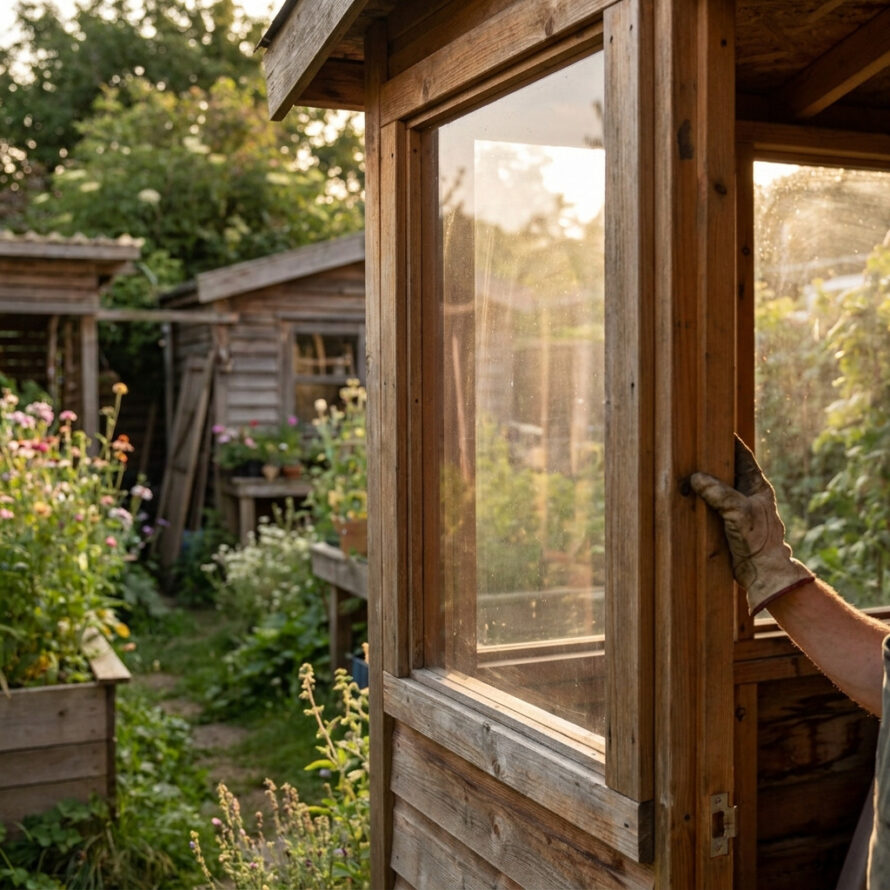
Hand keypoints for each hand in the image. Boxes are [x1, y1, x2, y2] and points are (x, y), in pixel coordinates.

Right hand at [690, 436, 813, 614]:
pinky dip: (697, 499)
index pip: (742, 455)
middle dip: (709, 460)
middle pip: (726, 469)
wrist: (761, 572)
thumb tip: (696, 478)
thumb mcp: (738, 511)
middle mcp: (746, 494)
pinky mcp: (724, 522)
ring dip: (701, 481)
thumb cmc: (758, 540)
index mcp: (757, 485)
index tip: (714, 428)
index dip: (729, 441)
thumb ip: (718, 492)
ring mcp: (735, 508)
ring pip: (715, 487)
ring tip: (682, 469)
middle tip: (691, 448)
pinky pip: (708, 505)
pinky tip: (683, 496)